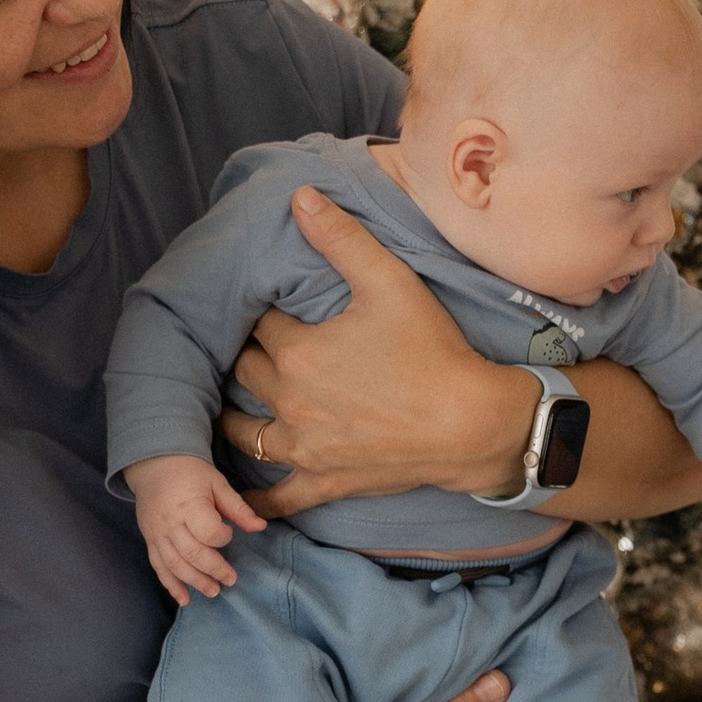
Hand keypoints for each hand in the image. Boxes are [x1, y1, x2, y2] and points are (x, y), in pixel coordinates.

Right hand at [127, 452, 264, 605]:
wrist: (155, 464)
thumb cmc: (191, 473)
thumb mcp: (217, 483)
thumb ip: (237, 508)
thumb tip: (261, 527)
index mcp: (188, 505)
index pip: (207, 532)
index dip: (222, 537)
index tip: (228, 533)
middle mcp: (170, 522)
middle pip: (191, 553)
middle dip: (213, 569)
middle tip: (230, 580)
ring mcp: (157, 533)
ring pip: (174, 564)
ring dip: (194, 581)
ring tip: (213, 591)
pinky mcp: (149, 540)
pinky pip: (158, 566)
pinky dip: (171, 584)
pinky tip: (184, 599)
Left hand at [221, 188, 534, 511]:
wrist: (471, 424)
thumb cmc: (432, 352)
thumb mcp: (390, 283)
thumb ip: (342, 238)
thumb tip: (300, 197)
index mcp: (297, 351)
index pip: (259, 324)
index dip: (265, 312)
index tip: (272, 307)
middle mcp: (288, 400)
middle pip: (245, 372)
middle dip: (246, 356)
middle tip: (253, 346)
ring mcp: (303, 446)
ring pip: (245, 432)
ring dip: (234, 415)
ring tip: (231, 403)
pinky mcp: (324, 479)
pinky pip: (278, 497)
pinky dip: (255, 500)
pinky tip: (237, 504)